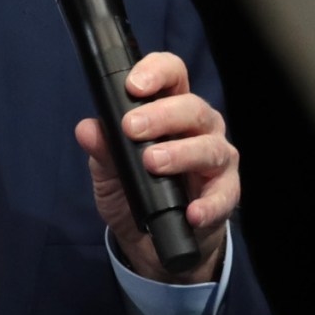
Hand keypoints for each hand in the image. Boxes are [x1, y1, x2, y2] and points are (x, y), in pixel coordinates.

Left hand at [74, 52, 237, 282]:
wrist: (150, 242)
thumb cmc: (135, 193)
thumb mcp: (109, 172)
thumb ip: (102, 149)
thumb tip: (87, 129)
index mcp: (172, 110)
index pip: (172, 76)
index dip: (156, 72)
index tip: (133, 85)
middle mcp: (200, 128)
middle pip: (192, 108)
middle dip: (162, 115)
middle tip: (132, 128)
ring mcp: (217, 159)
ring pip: (209, 147)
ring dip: (181, 153)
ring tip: (153, 163)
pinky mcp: (226, 193)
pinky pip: (223, 195)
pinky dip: (208, 204)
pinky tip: (191, 212)